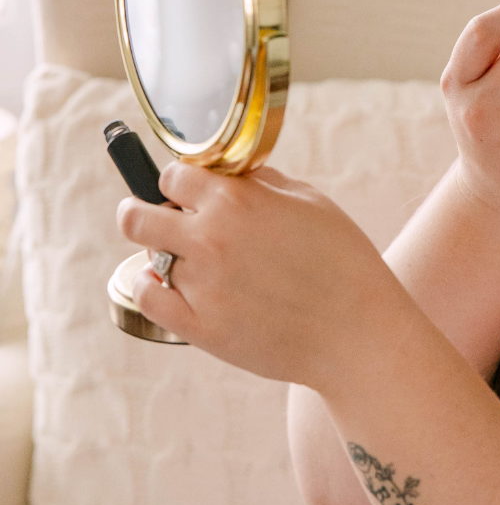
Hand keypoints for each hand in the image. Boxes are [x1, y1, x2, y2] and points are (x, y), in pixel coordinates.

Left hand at [116, 163, 385, 390]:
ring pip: (150, 258)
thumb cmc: (343, 259)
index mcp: (238, 200)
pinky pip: (150, 299)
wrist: (357, 328)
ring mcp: (201, 285)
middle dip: (140, 212)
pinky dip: (154, 288)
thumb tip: (230, 179)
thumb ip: (262, 184)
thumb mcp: (311, 201)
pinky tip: (171, 285)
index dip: (180, 181)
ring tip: (190, 259)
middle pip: (136, 218)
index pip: (174, 175)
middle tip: (153, 217)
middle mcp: (210, 238)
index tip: (186, 190)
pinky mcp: (199, 327)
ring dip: (164, 254)